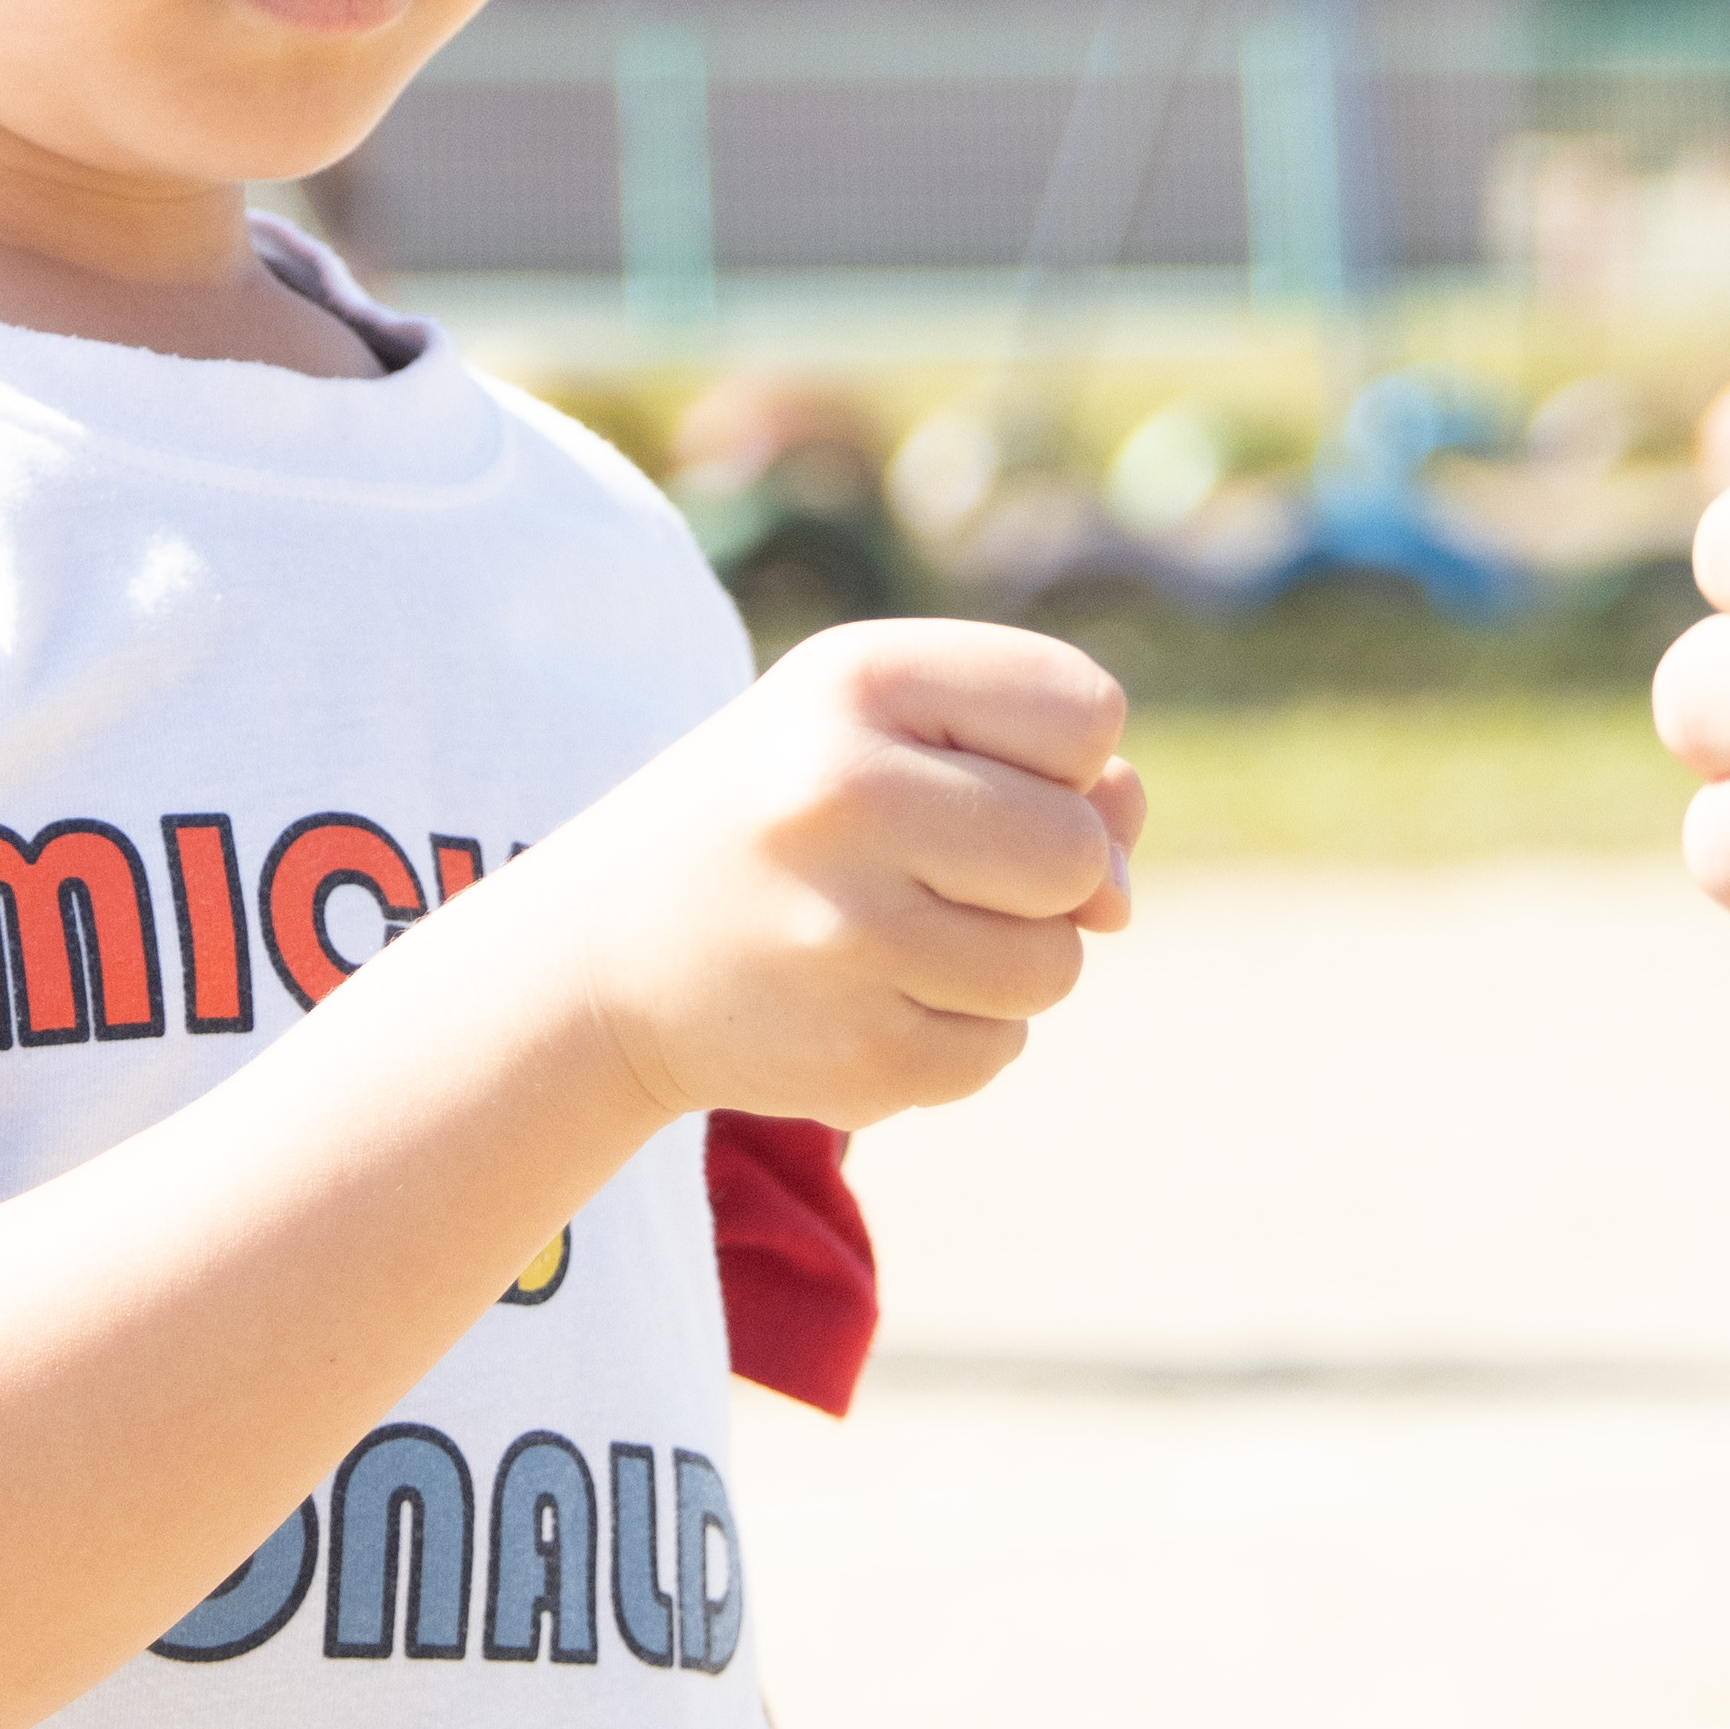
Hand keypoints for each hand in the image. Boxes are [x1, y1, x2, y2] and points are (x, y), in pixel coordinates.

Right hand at [540, 620, 1140, 1131]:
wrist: (608, 949)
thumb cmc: (789, 810)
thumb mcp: (892, 730)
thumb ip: (1041, 764)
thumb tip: (1120, 893)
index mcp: (860, 677)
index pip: (1085, 714)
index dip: (1061, 756)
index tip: (976, 770)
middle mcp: (844, 792)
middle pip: (1078, 851)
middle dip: (1048, 872)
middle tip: (947, 867)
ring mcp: (847, 932)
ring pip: (1056, 964)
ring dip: (1010, 958)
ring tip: (901, 931)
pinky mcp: (855, 1052)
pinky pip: (1000, 1048)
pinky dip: (961, 1031)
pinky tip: (870, 995)